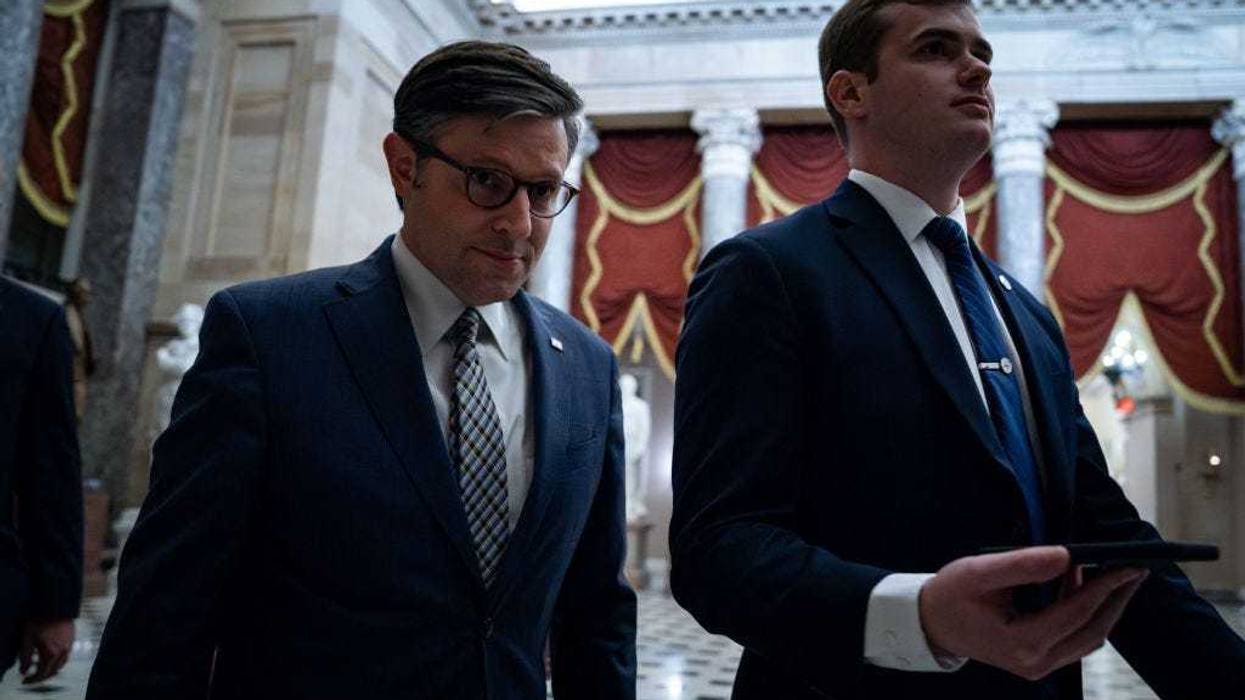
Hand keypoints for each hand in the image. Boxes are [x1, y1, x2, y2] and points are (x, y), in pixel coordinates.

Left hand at [18, 618, 74, 683]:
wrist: (56, 605)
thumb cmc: (39, 619)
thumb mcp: (27, 638)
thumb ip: (25, 657)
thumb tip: (23, 670)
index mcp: (51, 653)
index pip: (42, 674)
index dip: (32, 679)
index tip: (24, 679)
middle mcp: (62, 652)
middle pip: (52, 672)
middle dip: (41, 677)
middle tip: (31, 677)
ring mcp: (68, 646)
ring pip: (60, 665)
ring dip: (50, 670)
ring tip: (39, 667)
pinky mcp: (71, 640)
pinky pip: (65, 657)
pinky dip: (56, 662)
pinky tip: (48, 656)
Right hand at [919, 546, 1146, 680]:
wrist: (931, 623)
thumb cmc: (950, 595)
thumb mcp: (979, 572)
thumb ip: (1021, 564)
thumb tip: (1066, 555)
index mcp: (1022, 643)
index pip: (1076, 612)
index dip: (1105, 587)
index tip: (1129, 564)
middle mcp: (1036, 662)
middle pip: (1093, 630)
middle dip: (1117, 598)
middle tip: (1136, 568)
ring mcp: (1040, 665)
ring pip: (1089, 637)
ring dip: (1105, 606)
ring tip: (1116, 572)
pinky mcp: (1040, 660)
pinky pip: (1075, 637)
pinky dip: (1087, 612)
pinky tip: (1084, 584)